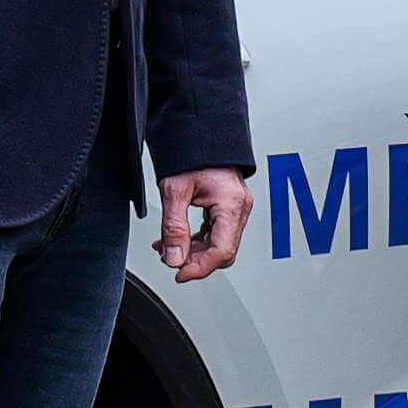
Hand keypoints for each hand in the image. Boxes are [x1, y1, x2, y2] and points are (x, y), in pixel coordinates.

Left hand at [159, 165, 250, 284]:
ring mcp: (237, 208)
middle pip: (222, 251)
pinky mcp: (229, 208)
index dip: (199, 268)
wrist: (200, 133)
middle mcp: (240, 207)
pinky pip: (216, 233)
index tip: (179, 274)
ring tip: (167, 248)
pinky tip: (178, 240)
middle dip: (195, 261)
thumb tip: (174, 258)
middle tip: (170, 260)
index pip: (221, 251)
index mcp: (231, 203)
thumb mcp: (175, 190)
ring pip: (219, 245)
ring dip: (194, 252)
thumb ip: (173, 228)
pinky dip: (197, 241)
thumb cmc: (192, 153)